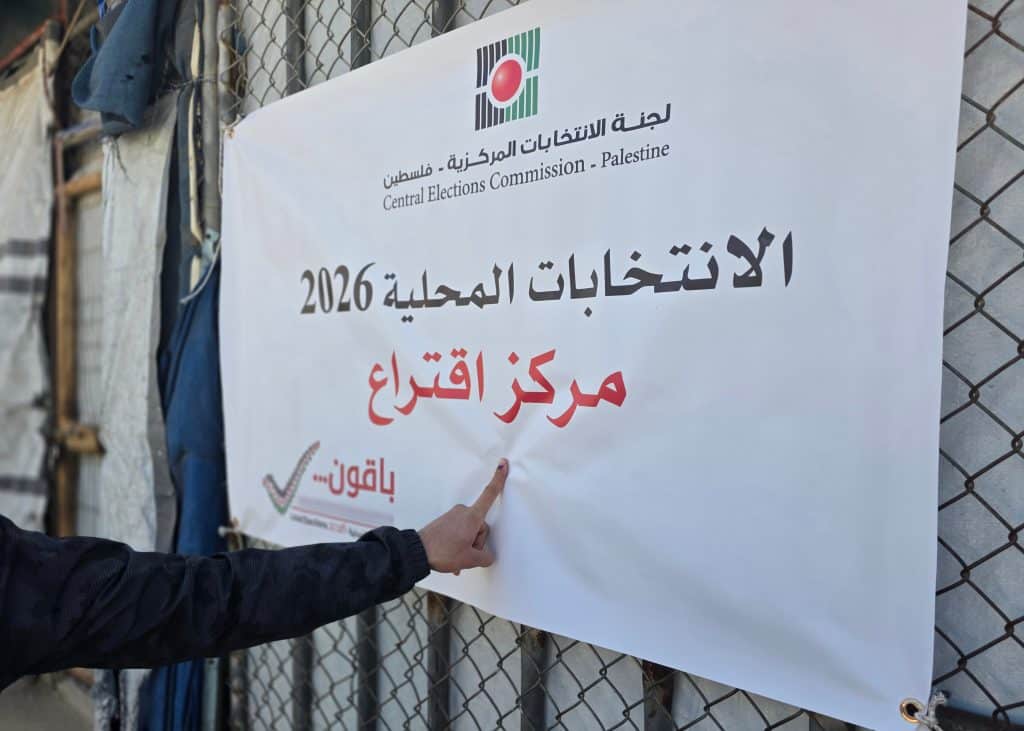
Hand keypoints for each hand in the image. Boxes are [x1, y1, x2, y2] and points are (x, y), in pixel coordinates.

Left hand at [419, 459, 508, 574]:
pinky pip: (459, 532)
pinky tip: (452, 556)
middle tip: (465, 554)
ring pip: (469, 531)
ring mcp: (453, 516)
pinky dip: (459, 544)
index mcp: (472, 517)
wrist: (417, 552)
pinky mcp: (445, 521)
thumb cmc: (443, 552)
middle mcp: (463, 512)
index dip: (498, 479)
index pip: (489, 495)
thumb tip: (487, 556)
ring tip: (456, 557)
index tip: (502, 464)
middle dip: (477, 542)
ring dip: (467, 545)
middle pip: (480, 526)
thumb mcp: (470, 559)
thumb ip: (485, 557)